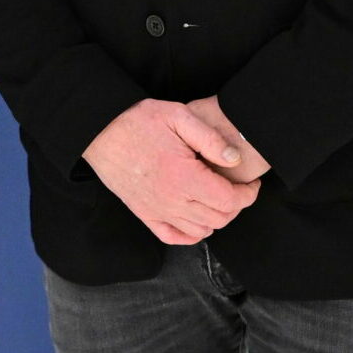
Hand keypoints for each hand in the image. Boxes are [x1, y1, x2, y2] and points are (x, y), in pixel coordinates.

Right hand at [82, 100, 258, 245]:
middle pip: (219, 218)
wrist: (100, 130)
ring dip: (217, 218)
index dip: (248, 195)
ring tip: (219, 197)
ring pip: (201, 230)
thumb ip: (211, 138)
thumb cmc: (139, 120)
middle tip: (237, 187)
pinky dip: (192, 233)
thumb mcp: (179, 115)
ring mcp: (157, 211)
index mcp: (184, 177)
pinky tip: (196, 216)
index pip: (230, 201)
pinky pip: (175, 237)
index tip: (252, 183)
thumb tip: (235, 159)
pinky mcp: (144, 214)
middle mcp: (171, 200)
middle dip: (237, 205)